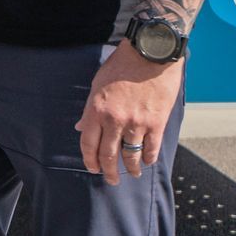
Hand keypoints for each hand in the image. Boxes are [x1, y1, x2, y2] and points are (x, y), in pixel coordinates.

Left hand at [76, 47, 183, 183]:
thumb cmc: (122, 65)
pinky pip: (151, 149)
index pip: (88, 143)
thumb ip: (89, 109)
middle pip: (108, 155)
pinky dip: (149, 158)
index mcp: (96, 109)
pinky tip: (147, 162)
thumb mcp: (97, 84)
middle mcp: (114, 119)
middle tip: (110, 181)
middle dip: (108, 171)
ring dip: (131, 169)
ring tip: (132, 174)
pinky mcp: (156, 123)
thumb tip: (79, 127)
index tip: (92, 168)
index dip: (89, 160)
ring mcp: (136, 123)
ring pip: (131, 156)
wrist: (151, 54)